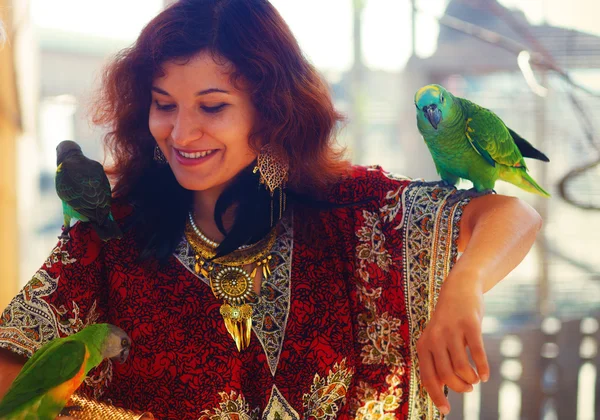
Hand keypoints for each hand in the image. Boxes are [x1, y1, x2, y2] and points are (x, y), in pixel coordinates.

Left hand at [416, 274, 488, 415]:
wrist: (459, 288)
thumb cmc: (448, 320)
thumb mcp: (436, 338)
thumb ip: (437, 360)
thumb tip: (441, 389)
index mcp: (424, 344)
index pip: (428, 377)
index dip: (436, 396)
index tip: (446, 411)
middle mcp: (435, 338)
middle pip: (447, 376)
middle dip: (460, 388)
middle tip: (468, 388)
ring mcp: (452, 331)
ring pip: (461, 368)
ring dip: (471, 379)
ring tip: (475, 379)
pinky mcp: (470, 325)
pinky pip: (477, 353)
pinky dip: (482, 368)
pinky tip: (485, 375)